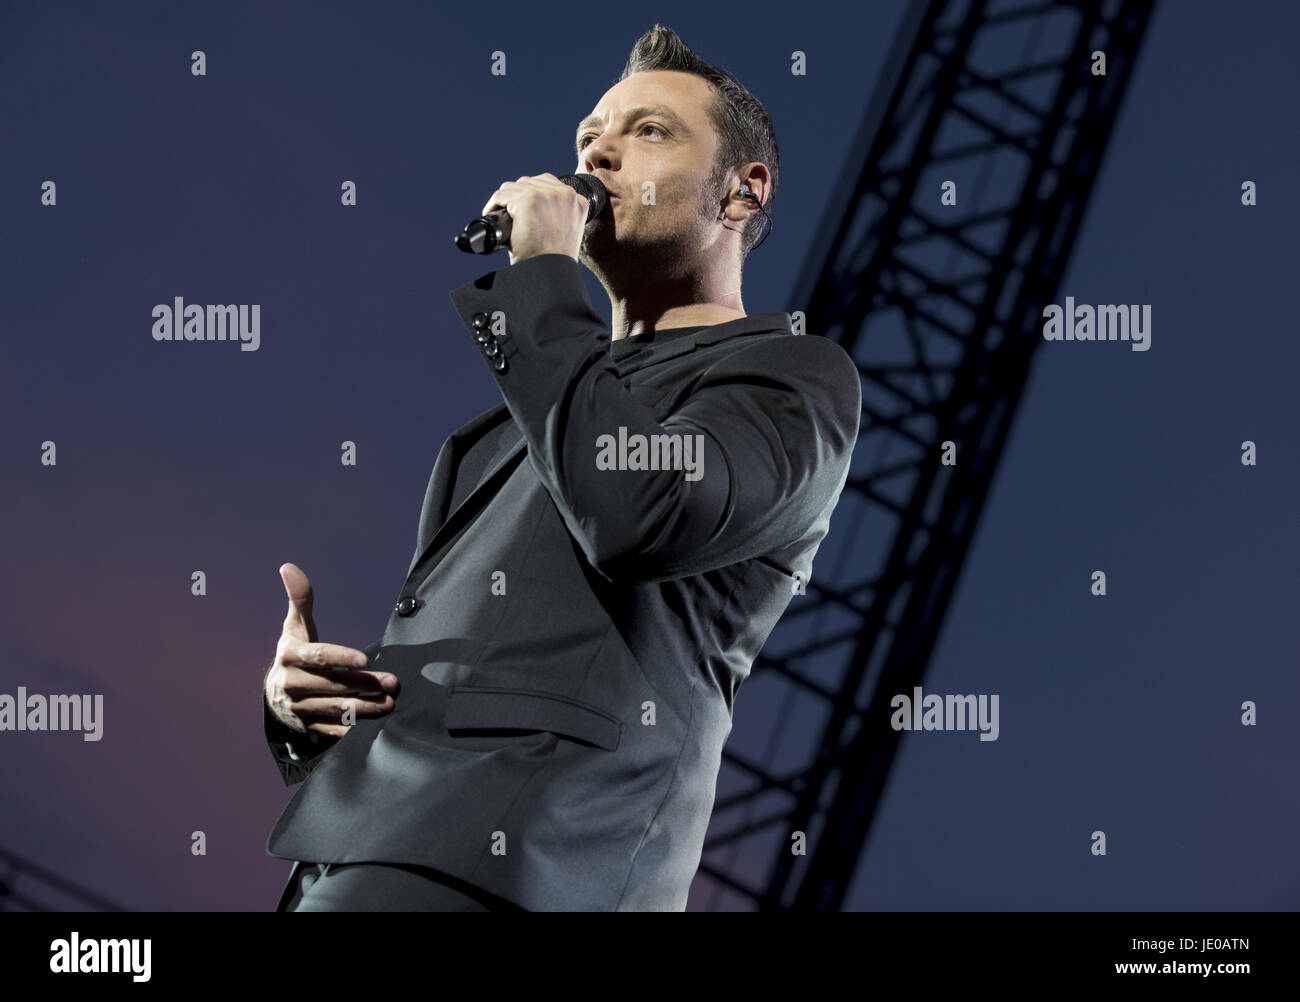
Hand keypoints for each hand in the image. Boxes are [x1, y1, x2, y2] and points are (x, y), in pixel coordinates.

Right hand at [264, 562, 398, 738]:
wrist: (275, 693)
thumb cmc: (294, 653)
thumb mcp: (294, 627)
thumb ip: (299, 599)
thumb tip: (289, 567)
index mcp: (290, 657)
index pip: (317, 657)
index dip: (340, 658)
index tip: (365, 658)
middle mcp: (291, 684)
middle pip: (333, 685)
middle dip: (364, 683)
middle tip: (392, 682)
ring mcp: (299, 708)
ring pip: (335, 709)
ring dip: (365, 708)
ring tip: (389, 703)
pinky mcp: (307, 727)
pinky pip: (332, 730)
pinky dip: (352, 729)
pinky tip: (373, 726)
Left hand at [482, 173, 589, 265]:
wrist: (550, 276)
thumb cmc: (554, 262)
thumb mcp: (565, 232)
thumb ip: (557, 213)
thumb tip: (535, 207)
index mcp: (577, 201)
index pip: (547, 184)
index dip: (530, 195)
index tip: (520, 209)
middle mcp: (564, 194)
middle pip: (529, 182)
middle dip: (516, 198)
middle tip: (509, 216)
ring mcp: (546, 195)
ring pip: (513, 188)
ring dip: (504, 202)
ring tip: (502, 218)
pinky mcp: (528, 200)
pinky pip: (502, 196)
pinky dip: (493, 206)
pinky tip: (495, 218)